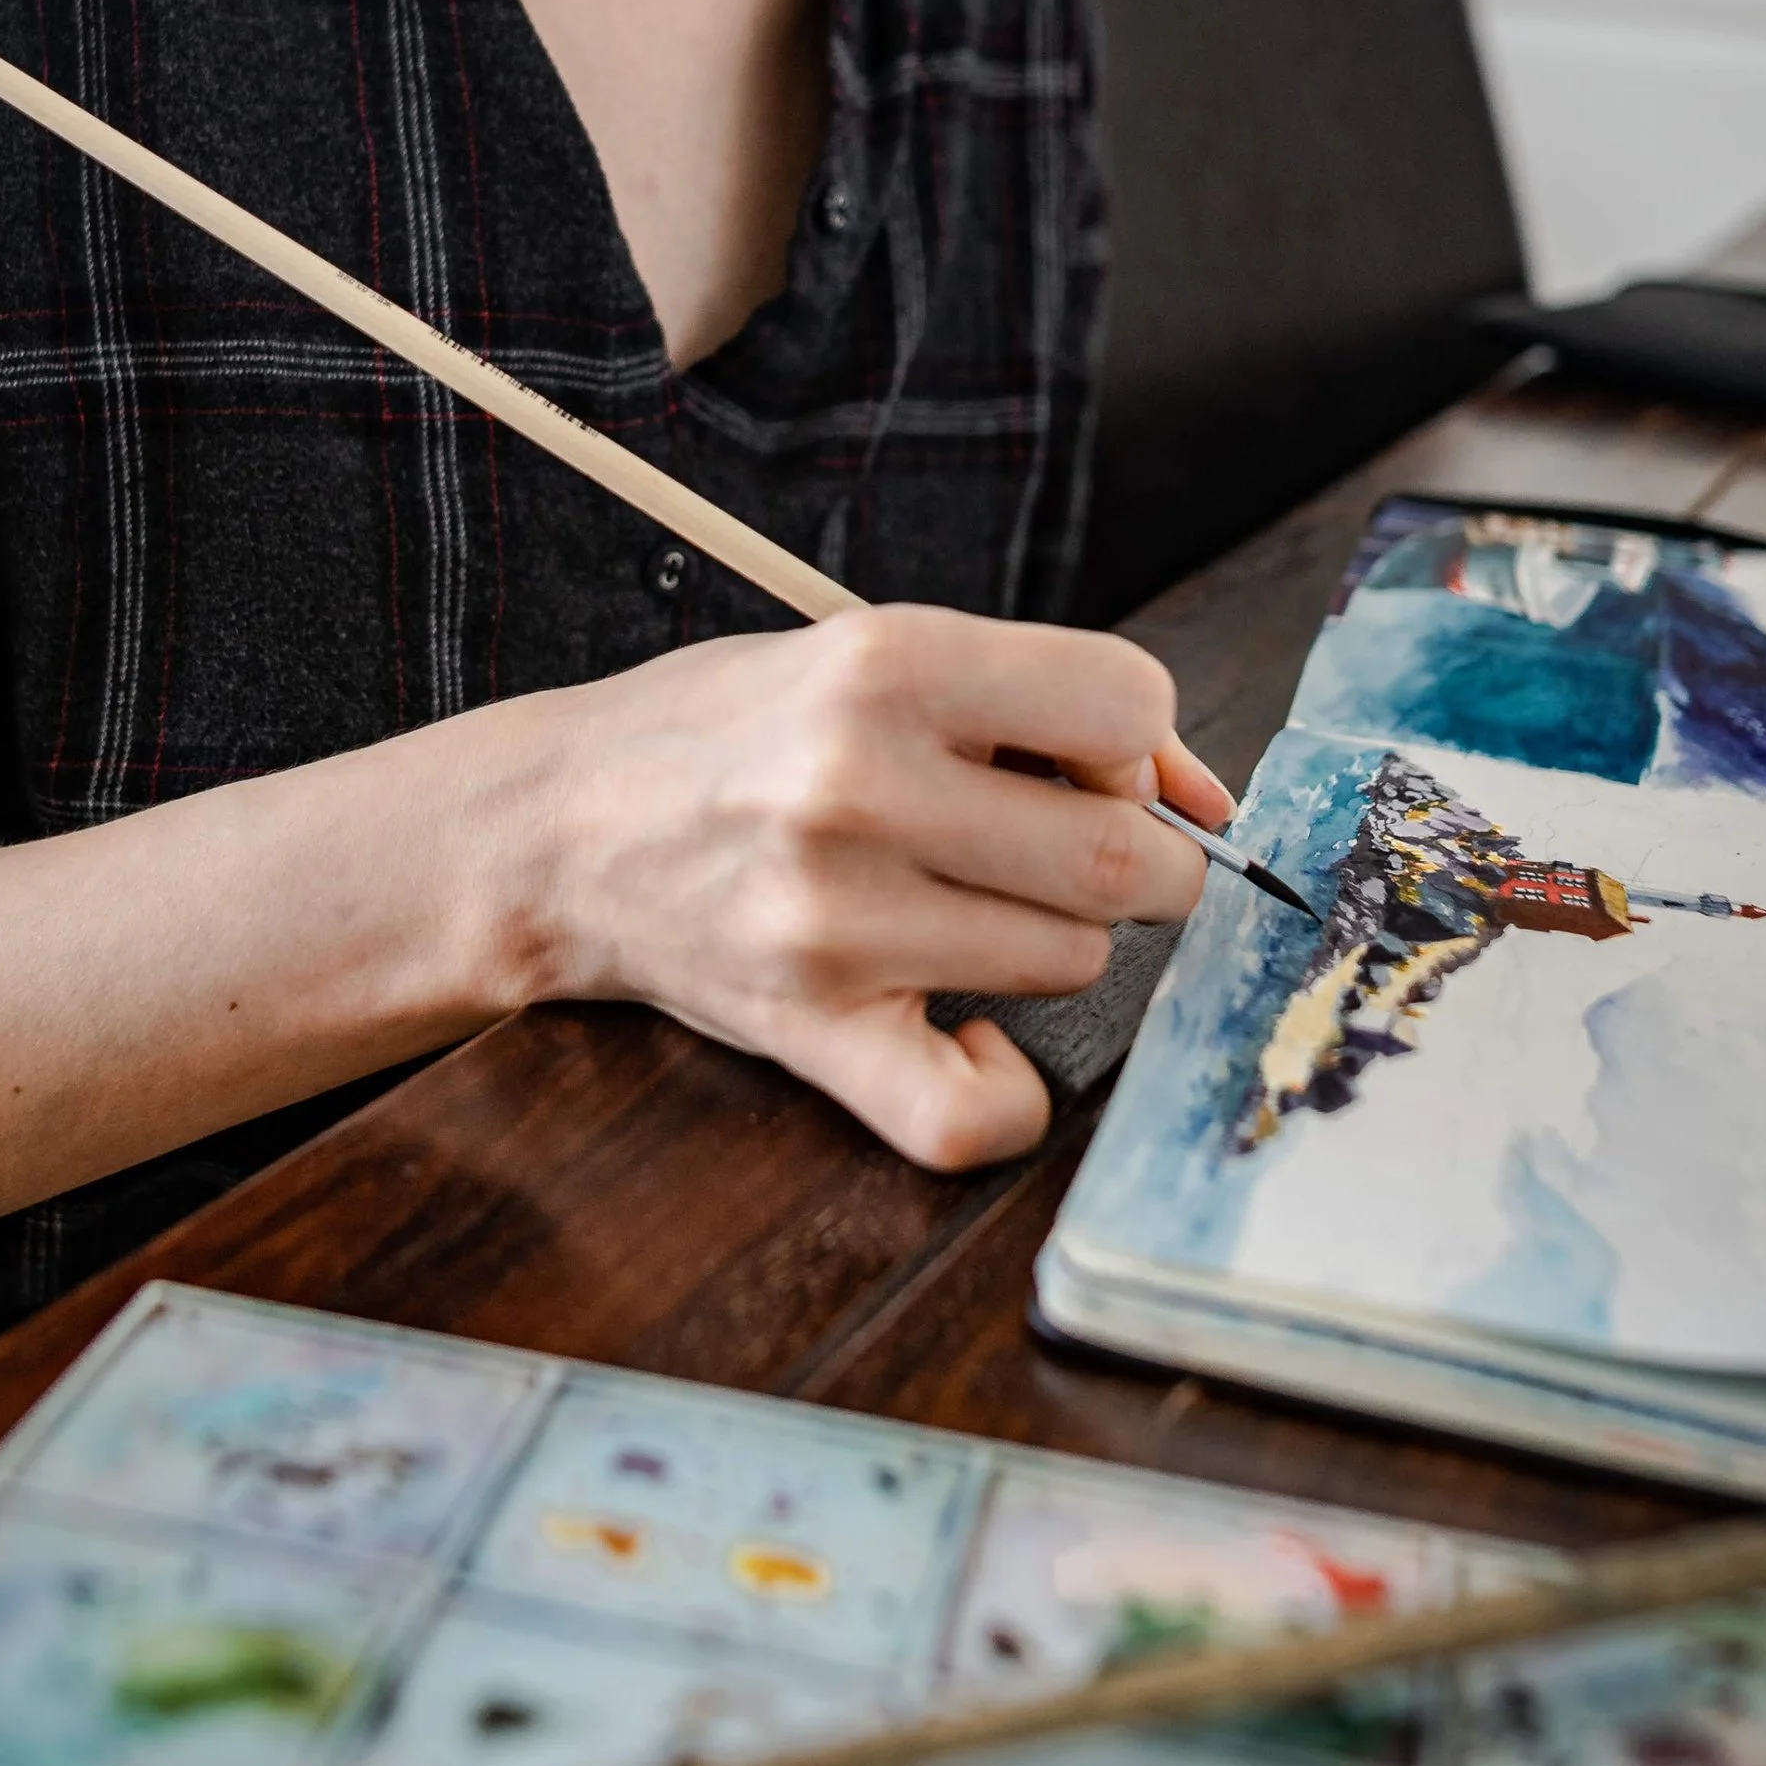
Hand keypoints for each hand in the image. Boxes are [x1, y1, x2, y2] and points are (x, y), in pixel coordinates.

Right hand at [516, 605, 1233, 1173]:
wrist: (558, 825)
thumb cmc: (735, 730)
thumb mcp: (873, 653)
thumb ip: (1041, 703)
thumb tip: (1208, 799)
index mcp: (887, 663)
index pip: (1125, 701)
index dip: (1134, 740)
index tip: (1089, 762)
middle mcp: (860, 784)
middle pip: (1125, 856)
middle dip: (1141, 859)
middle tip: (1076, 851)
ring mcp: (832, 917)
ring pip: (1071, 960)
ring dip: (1059, 940)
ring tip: (977, 906)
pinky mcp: (807, 1027)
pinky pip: (966, 1112)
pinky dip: (1002, 1089)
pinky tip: (972, 1035)